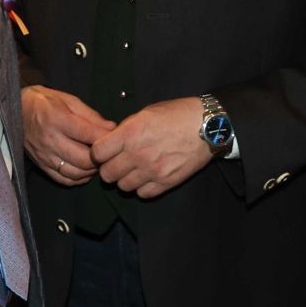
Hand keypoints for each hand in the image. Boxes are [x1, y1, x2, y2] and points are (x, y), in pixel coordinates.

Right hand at [22, 86, 115, 186]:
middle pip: (84, 159)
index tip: (116, 137)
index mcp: (57, 119)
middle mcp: (50, 140)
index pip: (88, 135)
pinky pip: (64, 179)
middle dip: (101, 158)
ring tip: (98, 161)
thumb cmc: (45, 102)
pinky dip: (78, 178)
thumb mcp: (69, 100)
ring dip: (91, 170)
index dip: (106, 138)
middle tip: (108, 153)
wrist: (16, 110)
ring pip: (75, 173)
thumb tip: (111, 128)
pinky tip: (85, 170)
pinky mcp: (41, 165)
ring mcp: (45, 156)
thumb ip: (91, 116)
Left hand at [91, 97, 213, 198]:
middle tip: (117, 163)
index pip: (97, 153)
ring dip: (125, 179)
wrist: (208, 126)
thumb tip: (111, 141)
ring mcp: (152, 170)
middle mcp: (138, 153)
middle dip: (109, 168)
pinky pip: (142, 194)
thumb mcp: (146, 113)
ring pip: (123, 186)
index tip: (103, 152)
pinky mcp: (166, 182)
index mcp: (130, 133)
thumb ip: (126, 129)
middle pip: (107, 174)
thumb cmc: (177, 115)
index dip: (98, 153)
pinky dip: (142, 188)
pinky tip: (147, 177)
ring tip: (134, 170)